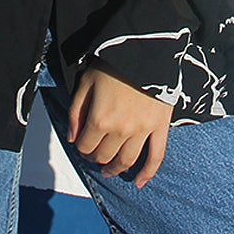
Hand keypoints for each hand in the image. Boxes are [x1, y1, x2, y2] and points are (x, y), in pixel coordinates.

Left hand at [68, 61, 172, 187]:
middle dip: (96, 157)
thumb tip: (73, 138)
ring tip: (110, 170)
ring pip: (126, 161)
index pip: (85, 146)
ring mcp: (142, 131)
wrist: (145, 50)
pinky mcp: (160, 127)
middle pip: (104, 156)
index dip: (81, 147)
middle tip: (95, 152)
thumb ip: (76, 111)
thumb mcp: (86, 82)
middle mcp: (121, 130)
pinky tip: (140, 183)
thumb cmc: (113, 63)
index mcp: (99, 119)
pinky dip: (148, 173)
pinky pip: (156, 156)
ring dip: (116, 169)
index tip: (82, 142)